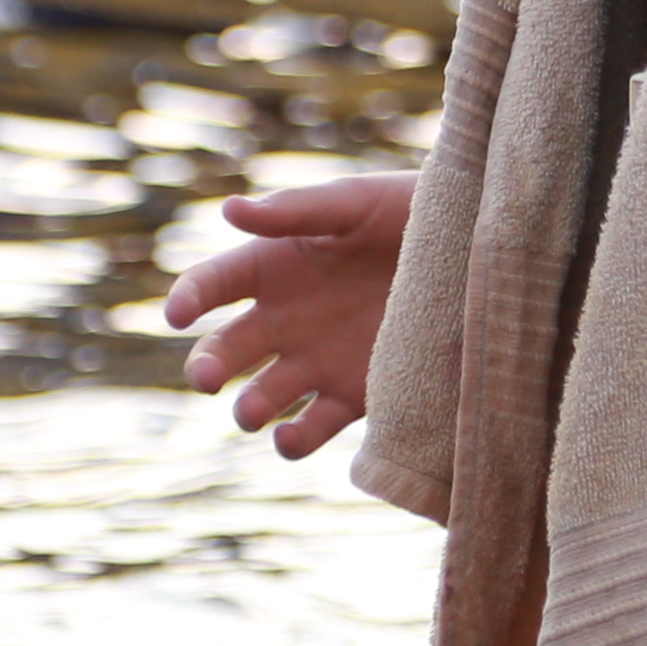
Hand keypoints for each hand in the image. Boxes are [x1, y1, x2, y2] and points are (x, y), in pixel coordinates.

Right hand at [165, 171, 413, 457]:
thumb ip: (294, 211)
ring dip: (248, 409)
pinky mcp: (351, 395)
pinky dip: (292, 442)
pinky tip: (290, 437)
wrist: (470, 251)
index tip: (176, 315)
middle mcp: (284, 319)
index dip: (187, 297)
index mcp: (274, 266)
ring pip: (259, 398)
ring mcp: (314, 361)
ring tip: (253, 410)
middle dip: (206, 367)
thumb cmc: (406, 212)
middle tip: (206, 377)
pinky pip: (307, 431)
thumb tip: (229, 210)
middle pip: (225, 351)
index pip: (213, 284)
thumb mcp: (354, 203)